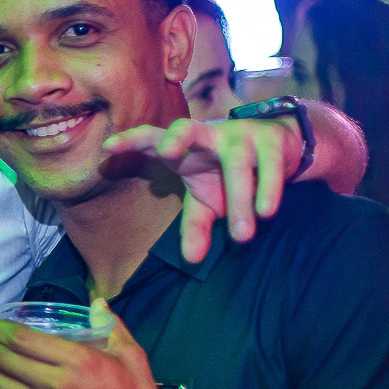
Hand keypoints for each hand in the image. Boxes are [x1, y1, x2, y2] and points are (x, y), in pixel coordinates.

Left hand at [102, 116, 302, 262]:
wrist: (281, 149)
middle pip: (187, 128)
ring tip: (240, 236)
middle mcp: (207, 135)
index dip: (131, 141)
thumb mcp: (208, 202)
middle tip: (166, 153)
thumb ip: (194, 227)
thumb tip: (191, 260)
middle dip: (175, 137)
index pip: (152, 139)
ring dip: (239, 198)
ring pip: (235, 162)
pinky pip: (268, 164)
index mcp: (183, 148)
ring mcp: (239, 134)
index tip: (108, 148)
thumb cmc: (228, 174)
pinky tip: (266, 212)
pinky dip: (268, 189)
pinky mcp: (270, 139)